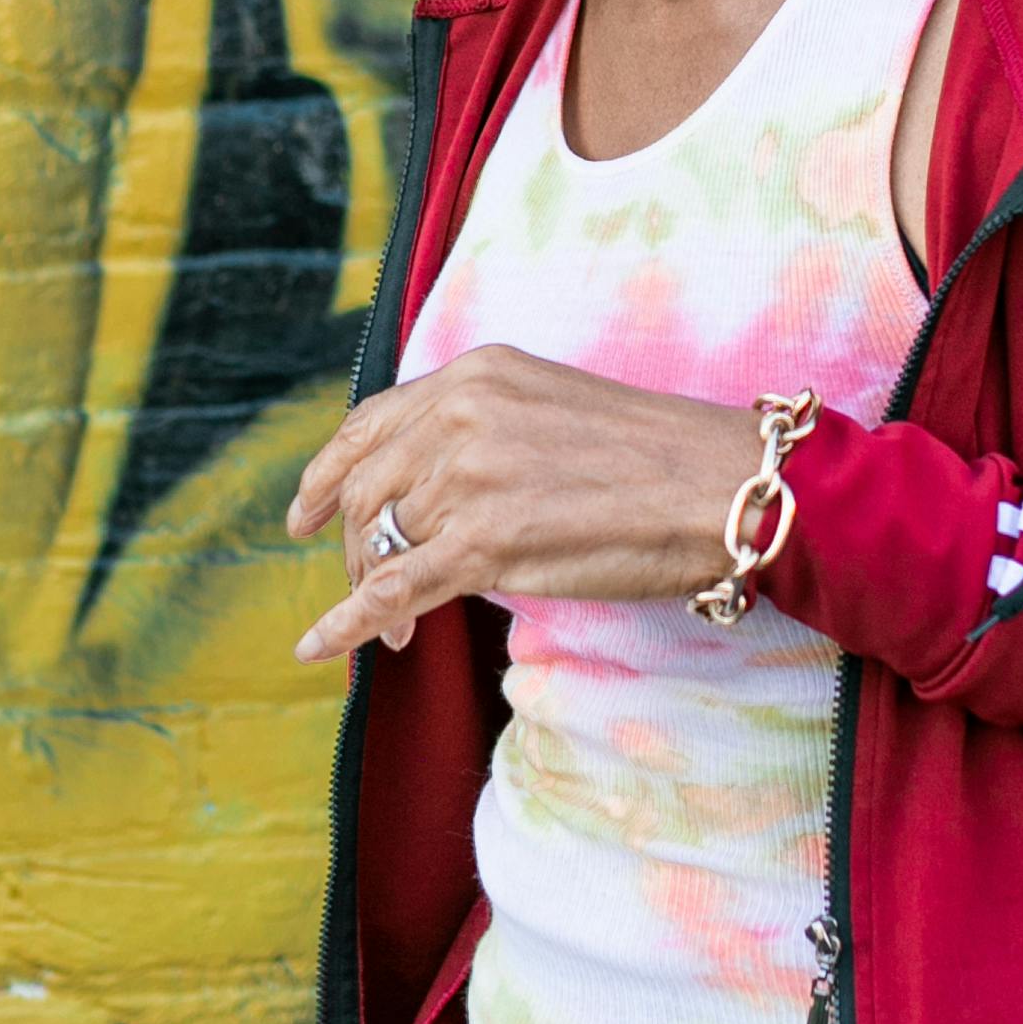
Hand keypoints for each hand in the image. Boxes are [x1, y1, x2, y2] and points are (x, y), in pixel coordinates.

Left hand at [285, 344, 760, 662]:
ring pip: (382, 542)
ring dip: (375, 590)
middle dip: (352, 545)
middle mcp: (459, 416)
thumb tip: (428, 485)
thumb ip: (481, 426)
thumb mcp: (550, 405)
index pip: (371, 425)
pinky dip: (348, 623)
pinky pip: (392, 588)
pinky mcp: (484, 542)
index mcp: (474, 376)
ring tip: (402, 627)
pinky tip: (318, 647)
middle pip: (366, 489)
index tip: (303, 510)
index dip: (327, 472)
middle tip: (362, 584)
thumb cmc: (654, 456)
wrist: (719, 486)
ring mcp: (468, 477)